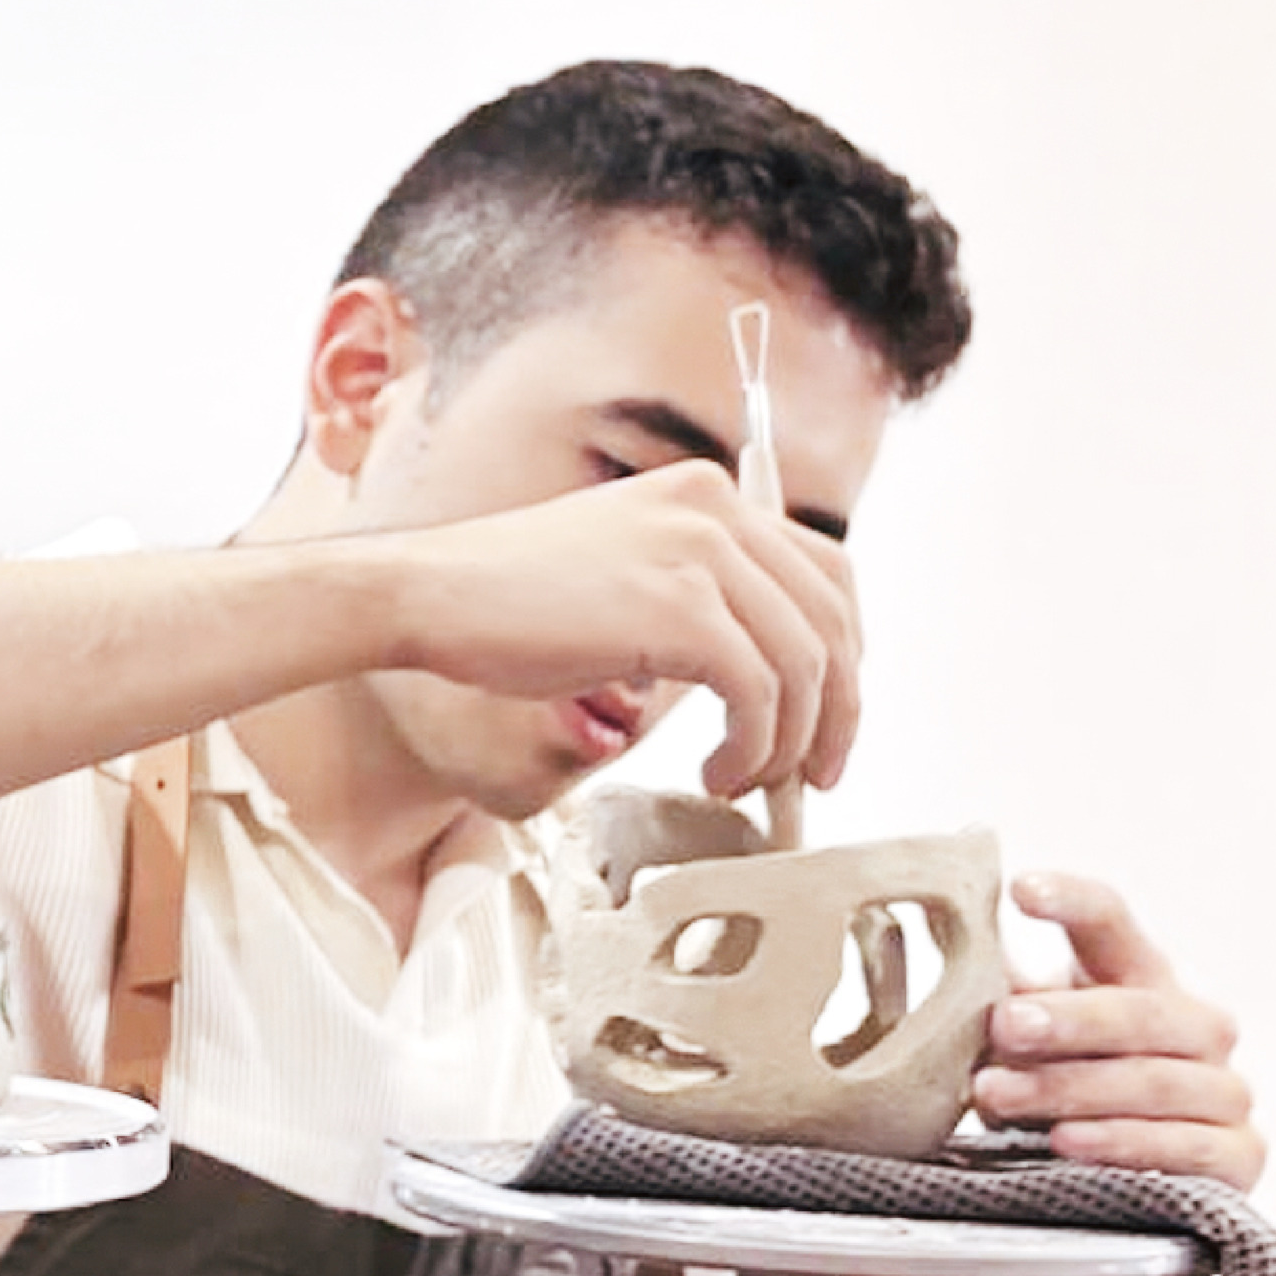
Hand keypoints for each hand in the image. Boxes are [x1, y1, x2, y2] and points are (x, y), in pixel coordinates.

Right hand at [383, 459, 862, 794]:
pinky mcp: (678, 607)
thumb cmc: (510, 599)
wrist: (432, 596)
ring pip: (803, 663)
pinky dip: (752, 748)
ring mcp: (700, 552)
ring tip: (745, 781)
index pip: (827, 571)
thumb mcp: (625, 570)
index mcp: (707, 495)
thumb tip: (766, 669)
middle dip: (836, 710)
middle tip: (813, 775)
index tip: (827, 718)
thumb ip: (696, 593)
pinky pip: (757, 693)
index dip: (844, 655)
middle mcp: (714, 509)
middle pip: (831, 618)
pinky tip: (717, 772)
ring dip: (789, 742)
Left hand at [971, 873, 1263, 1190]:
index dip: (1070, 900)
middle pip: (1139, 1009)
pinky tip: (1068, 1142)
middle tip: (1002, 1025)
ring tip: (1000, 1095)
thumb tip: (944, 934)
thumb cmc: (1062, 1083)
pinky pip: (1186, 1147)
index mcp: (1141, 973)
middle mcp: (1197, 1024)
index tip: (1019, 890)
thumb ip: (1001, 989)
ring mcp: (1225, 1091)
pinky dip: (1124, 1145)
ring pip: (1155, 1081)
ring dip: (1072, 1089)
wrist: (1118, 1184)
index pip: (1111, 919)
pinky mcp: (1239, 1158)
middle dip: (1066, 1020)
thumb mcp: (1029, 1032)